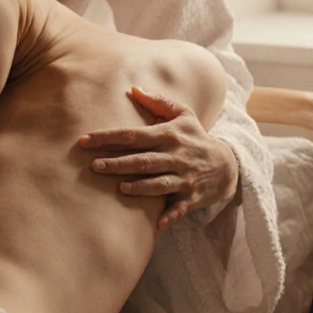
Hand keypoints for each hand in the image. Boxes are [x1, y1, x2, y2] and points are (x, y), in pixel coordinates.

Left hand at [79, 87, 238, 229]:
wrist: (227, 164)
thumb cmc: (197, 137)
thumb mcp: (183, 114)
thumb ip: (158, 101)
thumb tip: (133, 89)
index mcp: (169, 135)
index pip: (133, 135)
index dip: (108, 137)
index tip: (85, 141)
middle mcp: (176, 156)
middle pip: (143, 160)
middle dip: (119, 163)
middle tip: (94, 166)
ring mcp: (184, 177)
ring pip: (159, 183)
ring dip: (141, 187)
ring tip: (120, 188)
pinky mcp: (192, 196)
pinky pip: (180, 207)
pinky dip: (171, 215)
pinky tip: (158, 223)